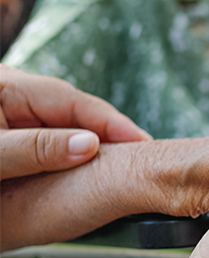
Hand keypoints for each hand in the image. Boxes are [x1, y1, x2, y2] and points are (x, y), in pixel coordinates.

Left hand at [0, 65, 149, 179]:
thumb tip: (91, 145)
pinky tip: (98, 171)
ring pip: (68, 130)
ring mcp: (17, 116)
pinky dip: (77, 160)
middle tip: (146, 156)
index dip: (110, 122)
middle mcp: (16, 96)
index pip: (71, 100)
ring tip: (130, 165)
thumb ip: (38, 148)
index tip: (142, 142)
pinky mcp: (19, 139)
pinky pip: (56, 146)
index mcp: (8, 86)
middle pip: (75, 113)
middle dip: (111, 134)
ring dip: (97, 148)